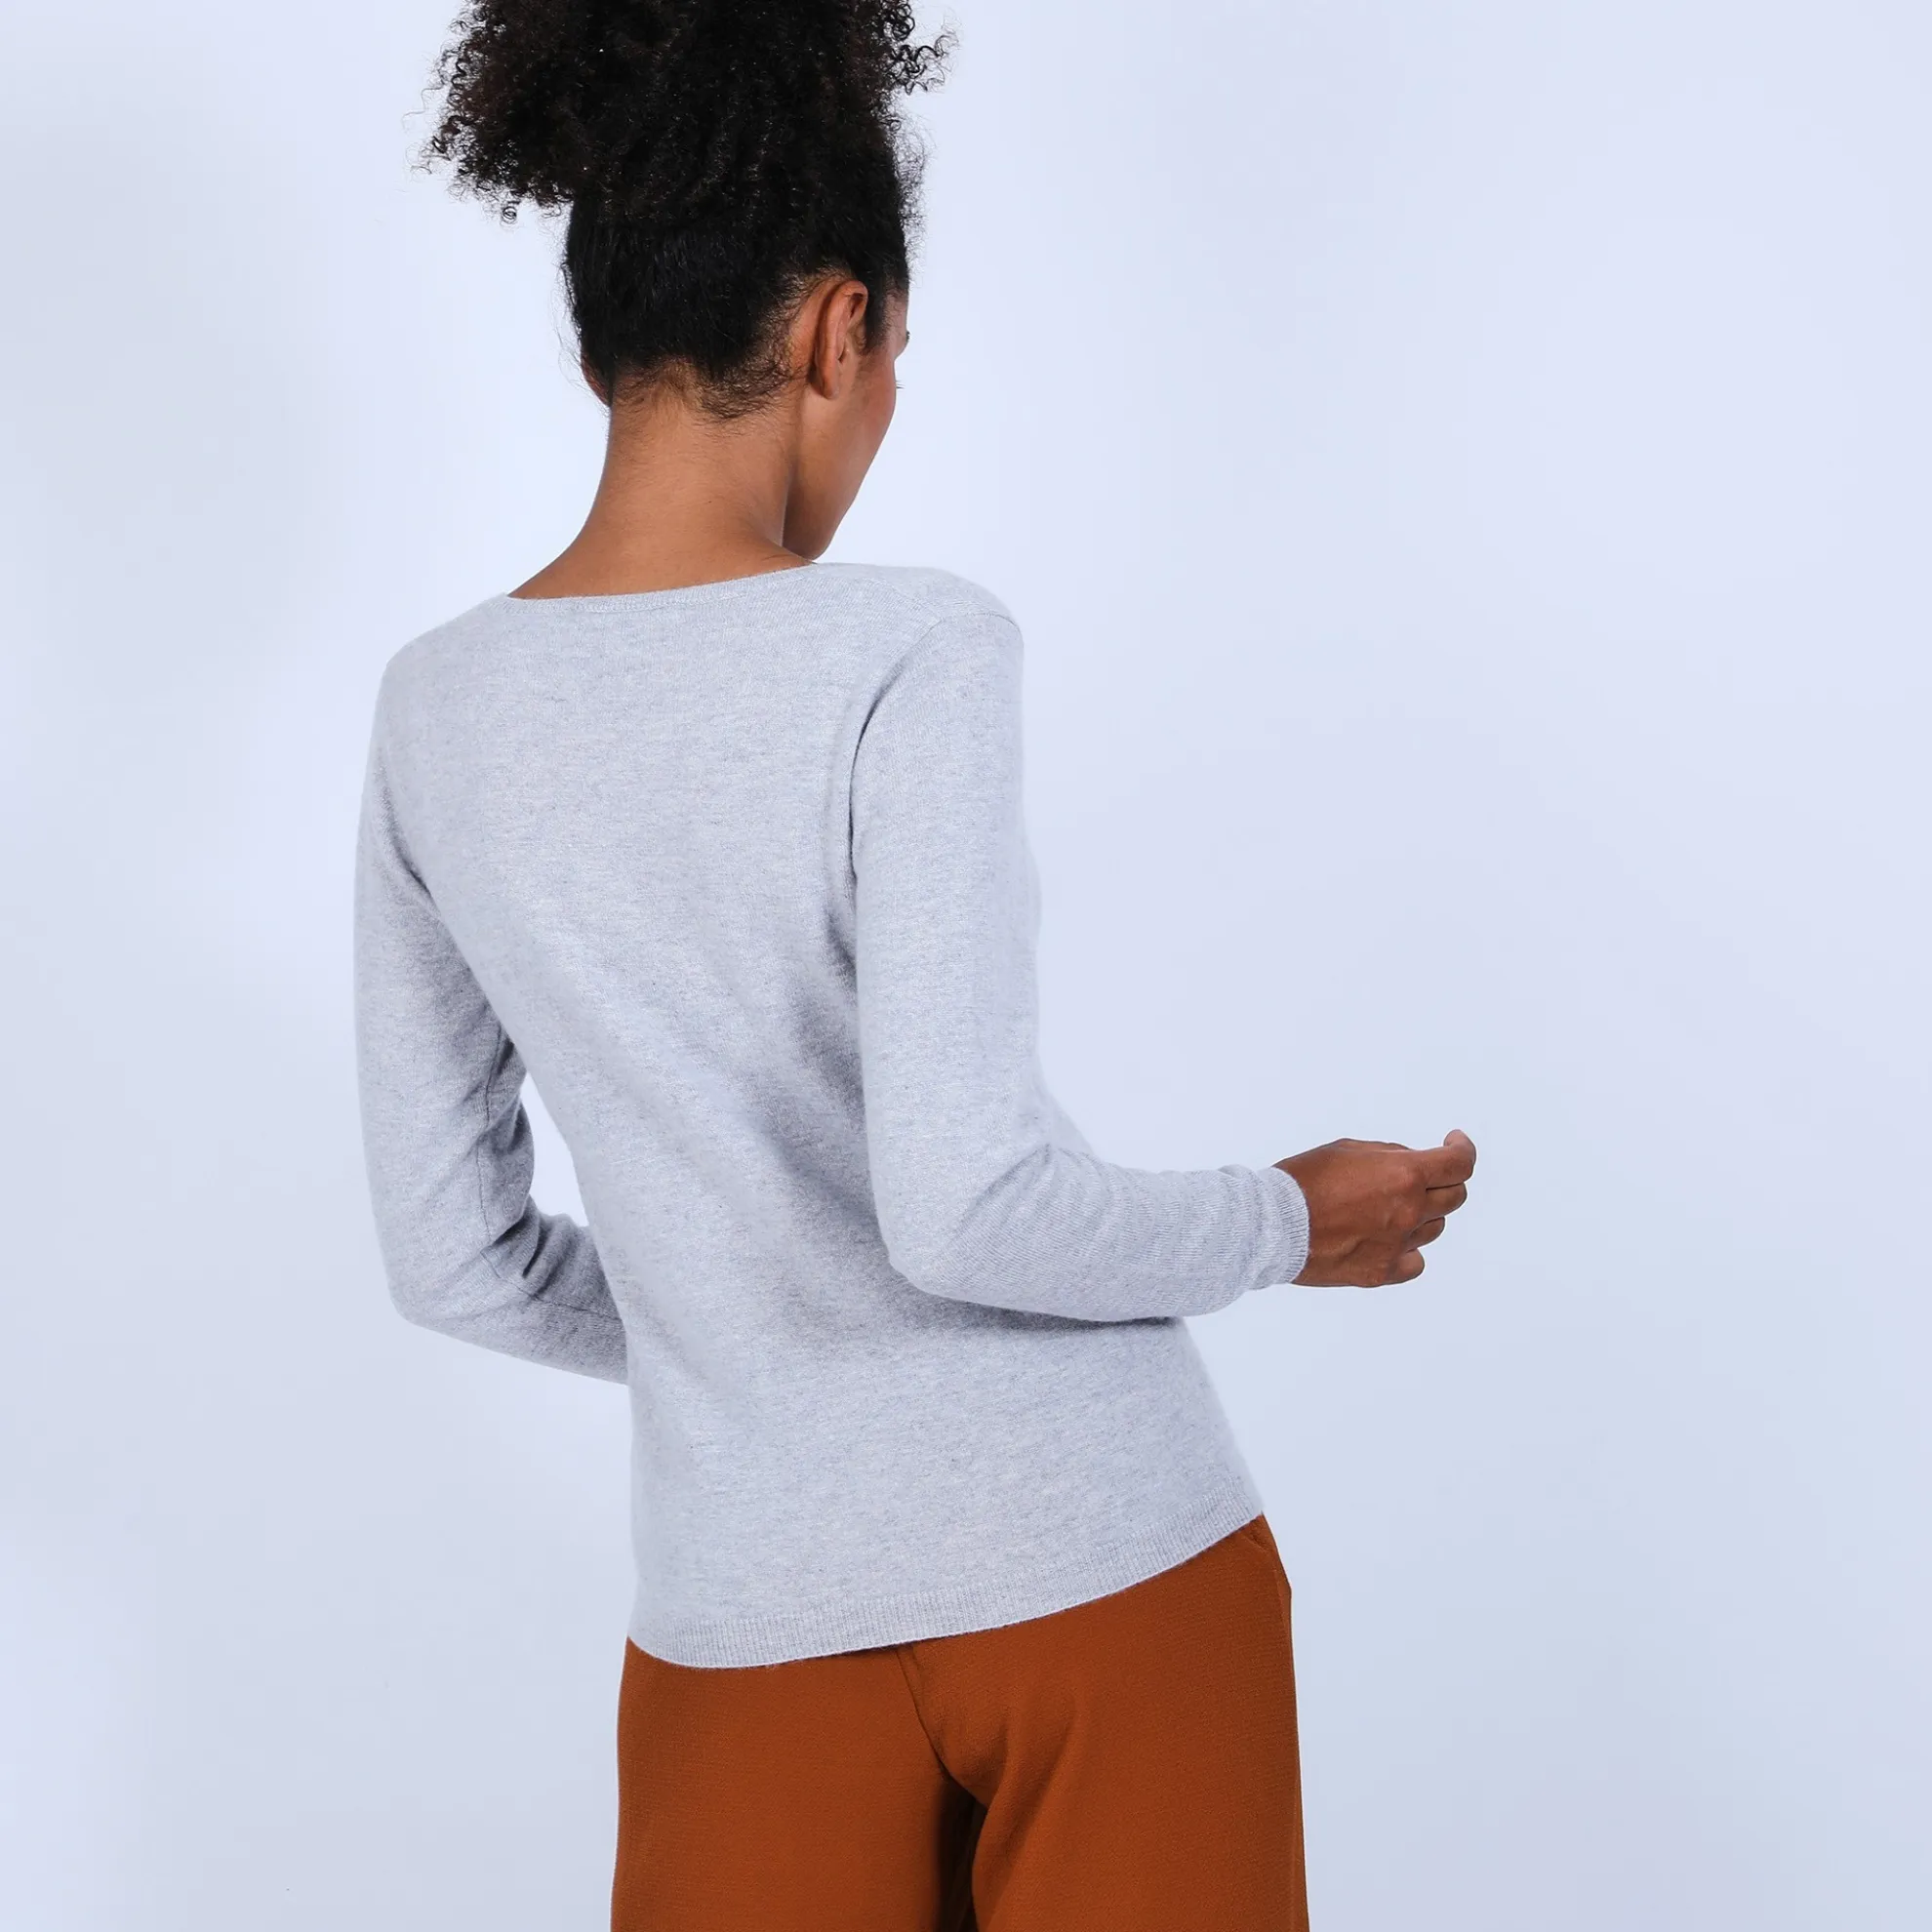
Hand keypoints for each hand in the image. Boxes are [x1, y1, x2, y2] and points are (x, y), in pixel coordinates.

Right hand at [1277, 1130, 1476, 1286]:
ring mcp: (1398, 1245)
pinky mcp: (1383, 1272)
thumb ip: (1388, 1156)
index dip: (1462, 1150)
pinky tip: (1390, 1239)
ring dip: (1423, 1213)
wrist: (1272, 1226)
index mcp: (1404, 1176)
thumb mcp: (1348, 1150)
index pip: (1459, 1164)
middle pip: (1454, 1197)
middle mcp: (1409, 1211)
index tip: (1453, 1144)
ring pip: (1434, 1228)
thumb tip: (1409, 1163)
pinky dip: (1409, 1249)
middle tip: (1424, 1176)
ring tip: (1390, 1206)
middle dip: (1444, 1181)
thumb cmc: (1302, 1181)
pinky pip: (1415, 1261)